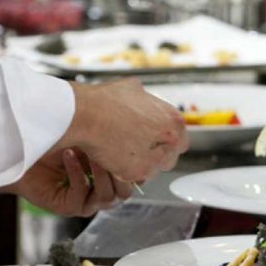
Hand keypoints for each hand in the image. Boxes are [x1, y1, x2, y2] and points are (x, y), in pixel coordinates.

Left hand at [0, 148, 132, 217]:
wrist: (22, 151)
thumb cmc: (53, 140)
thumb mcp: (88, 135)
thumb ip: (110, 137)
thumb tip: (134, 127)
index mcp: (108, 175)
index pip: (133, 177)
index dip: (134, 165)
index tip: (130, 143)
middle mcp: (99, 190)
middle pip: (125, 191)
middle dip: (120, 169)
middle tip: (110, 147)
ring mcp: (86, 201)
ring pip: (107, 196)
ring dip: (100, 172)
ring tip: (89, 150)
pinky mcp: (69, 206)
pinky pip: (80, 194)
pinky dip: (77, 173)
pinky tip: (69, 155)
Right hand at [59, 78, 187, 183]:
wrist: (86, 114)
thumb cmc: (106, 101)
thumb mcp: (134, 88)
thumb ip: (147, 101)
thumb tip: (144, 101)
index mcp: (173, 120)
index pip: (180, 138)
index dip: (165, 140)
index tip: (154, 140)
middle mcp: (170, 141)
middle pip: (171, 156)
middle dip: (157, 153)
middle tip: (138, 146)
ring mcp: (154, 159)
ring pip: (154, 169)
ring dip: (142, 163)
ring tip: (123, 151)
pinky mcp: (137, 173)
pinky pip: (136, 176)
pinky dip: (125, 170)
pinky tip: (114, 157)